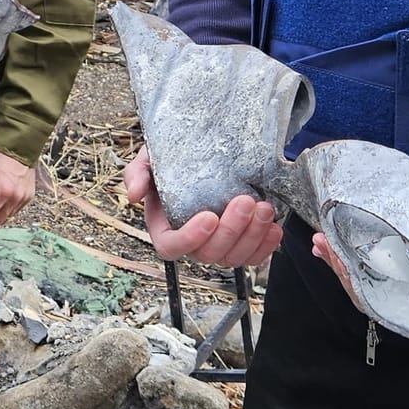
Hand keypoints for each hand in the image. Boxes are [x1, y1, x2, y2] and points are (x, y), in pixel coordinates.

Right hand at [124, 146, 280, 266]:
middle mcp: (192, 242)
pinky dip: (267, 245)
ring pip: (235, 257)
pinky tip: (275, 226)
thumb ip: (136, 174)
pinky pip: (255, 256)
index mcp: (164, 228)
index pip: (171, 247)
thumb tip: (133, 195)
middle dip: (232, 230)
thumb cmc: (172, 159)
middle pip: (210, 254)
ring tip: (265, 208)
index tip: (209, 216)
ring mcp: (218, 245)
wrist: (200, 152)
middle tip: (246, 201)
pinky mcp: (242, 243)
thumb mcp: (149, 159)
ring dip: (253, 236)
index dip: (190, 238)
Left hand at [309, 191, 408, 308]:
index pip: (381, 298)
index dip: (355, 280)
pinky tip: (333, 236)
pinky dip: (353, 247)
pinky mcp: (406, 255)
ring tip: (320, 240)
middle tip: (323, 244)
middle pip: (367, 286)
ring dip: (341, 257)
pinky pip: (373, 257)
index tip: (337, 258)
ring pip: (366, 274)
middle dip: (340, 266)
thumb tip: (404, 275)